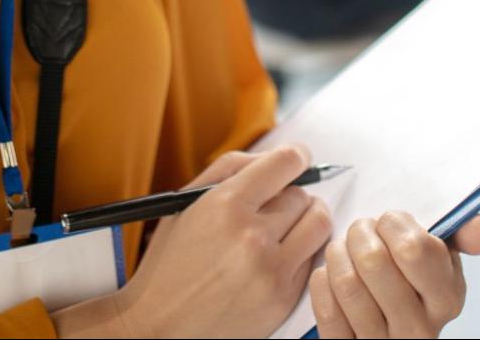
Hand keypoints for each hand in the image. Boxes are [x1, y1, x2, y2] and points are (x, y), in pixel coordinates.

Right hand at [54, 145, 332, 337]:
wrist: (160, 326)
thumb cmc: (169, 263)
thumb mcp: (185, 203)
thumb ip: (230, 169)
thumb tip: (274, 159)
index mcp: (225, 205)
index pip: (286, 163)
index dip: (296, 157)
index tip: (298, 160)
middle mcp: (252, 236)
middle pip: (304, 195)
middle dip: (292, 196)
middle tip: (277, 205)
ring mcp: (271, 271)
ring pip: (319, 224)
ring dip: (307, 221)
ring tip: (288, 227)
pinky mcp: (283, 300)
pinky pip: (313, 261)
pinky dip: (302, 254)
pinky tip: (277, 258)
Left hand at [309, 213, 479, 338]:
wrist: (387, 331)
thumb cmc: (411, 281)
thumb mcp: (442, 260)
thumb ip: (465, 236)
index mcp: (447, 299)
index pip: (413, 248)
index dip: (392, 223)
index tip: (389, 222)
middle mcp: (419, 329)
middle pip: (374, 261)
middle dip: (360, 233)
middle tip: (361, 231)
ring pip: (347, 282)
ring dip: (338, 254)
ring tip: (344, 250)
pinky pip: (327, 309)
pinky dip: (323, 281)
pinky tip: (333, 276)